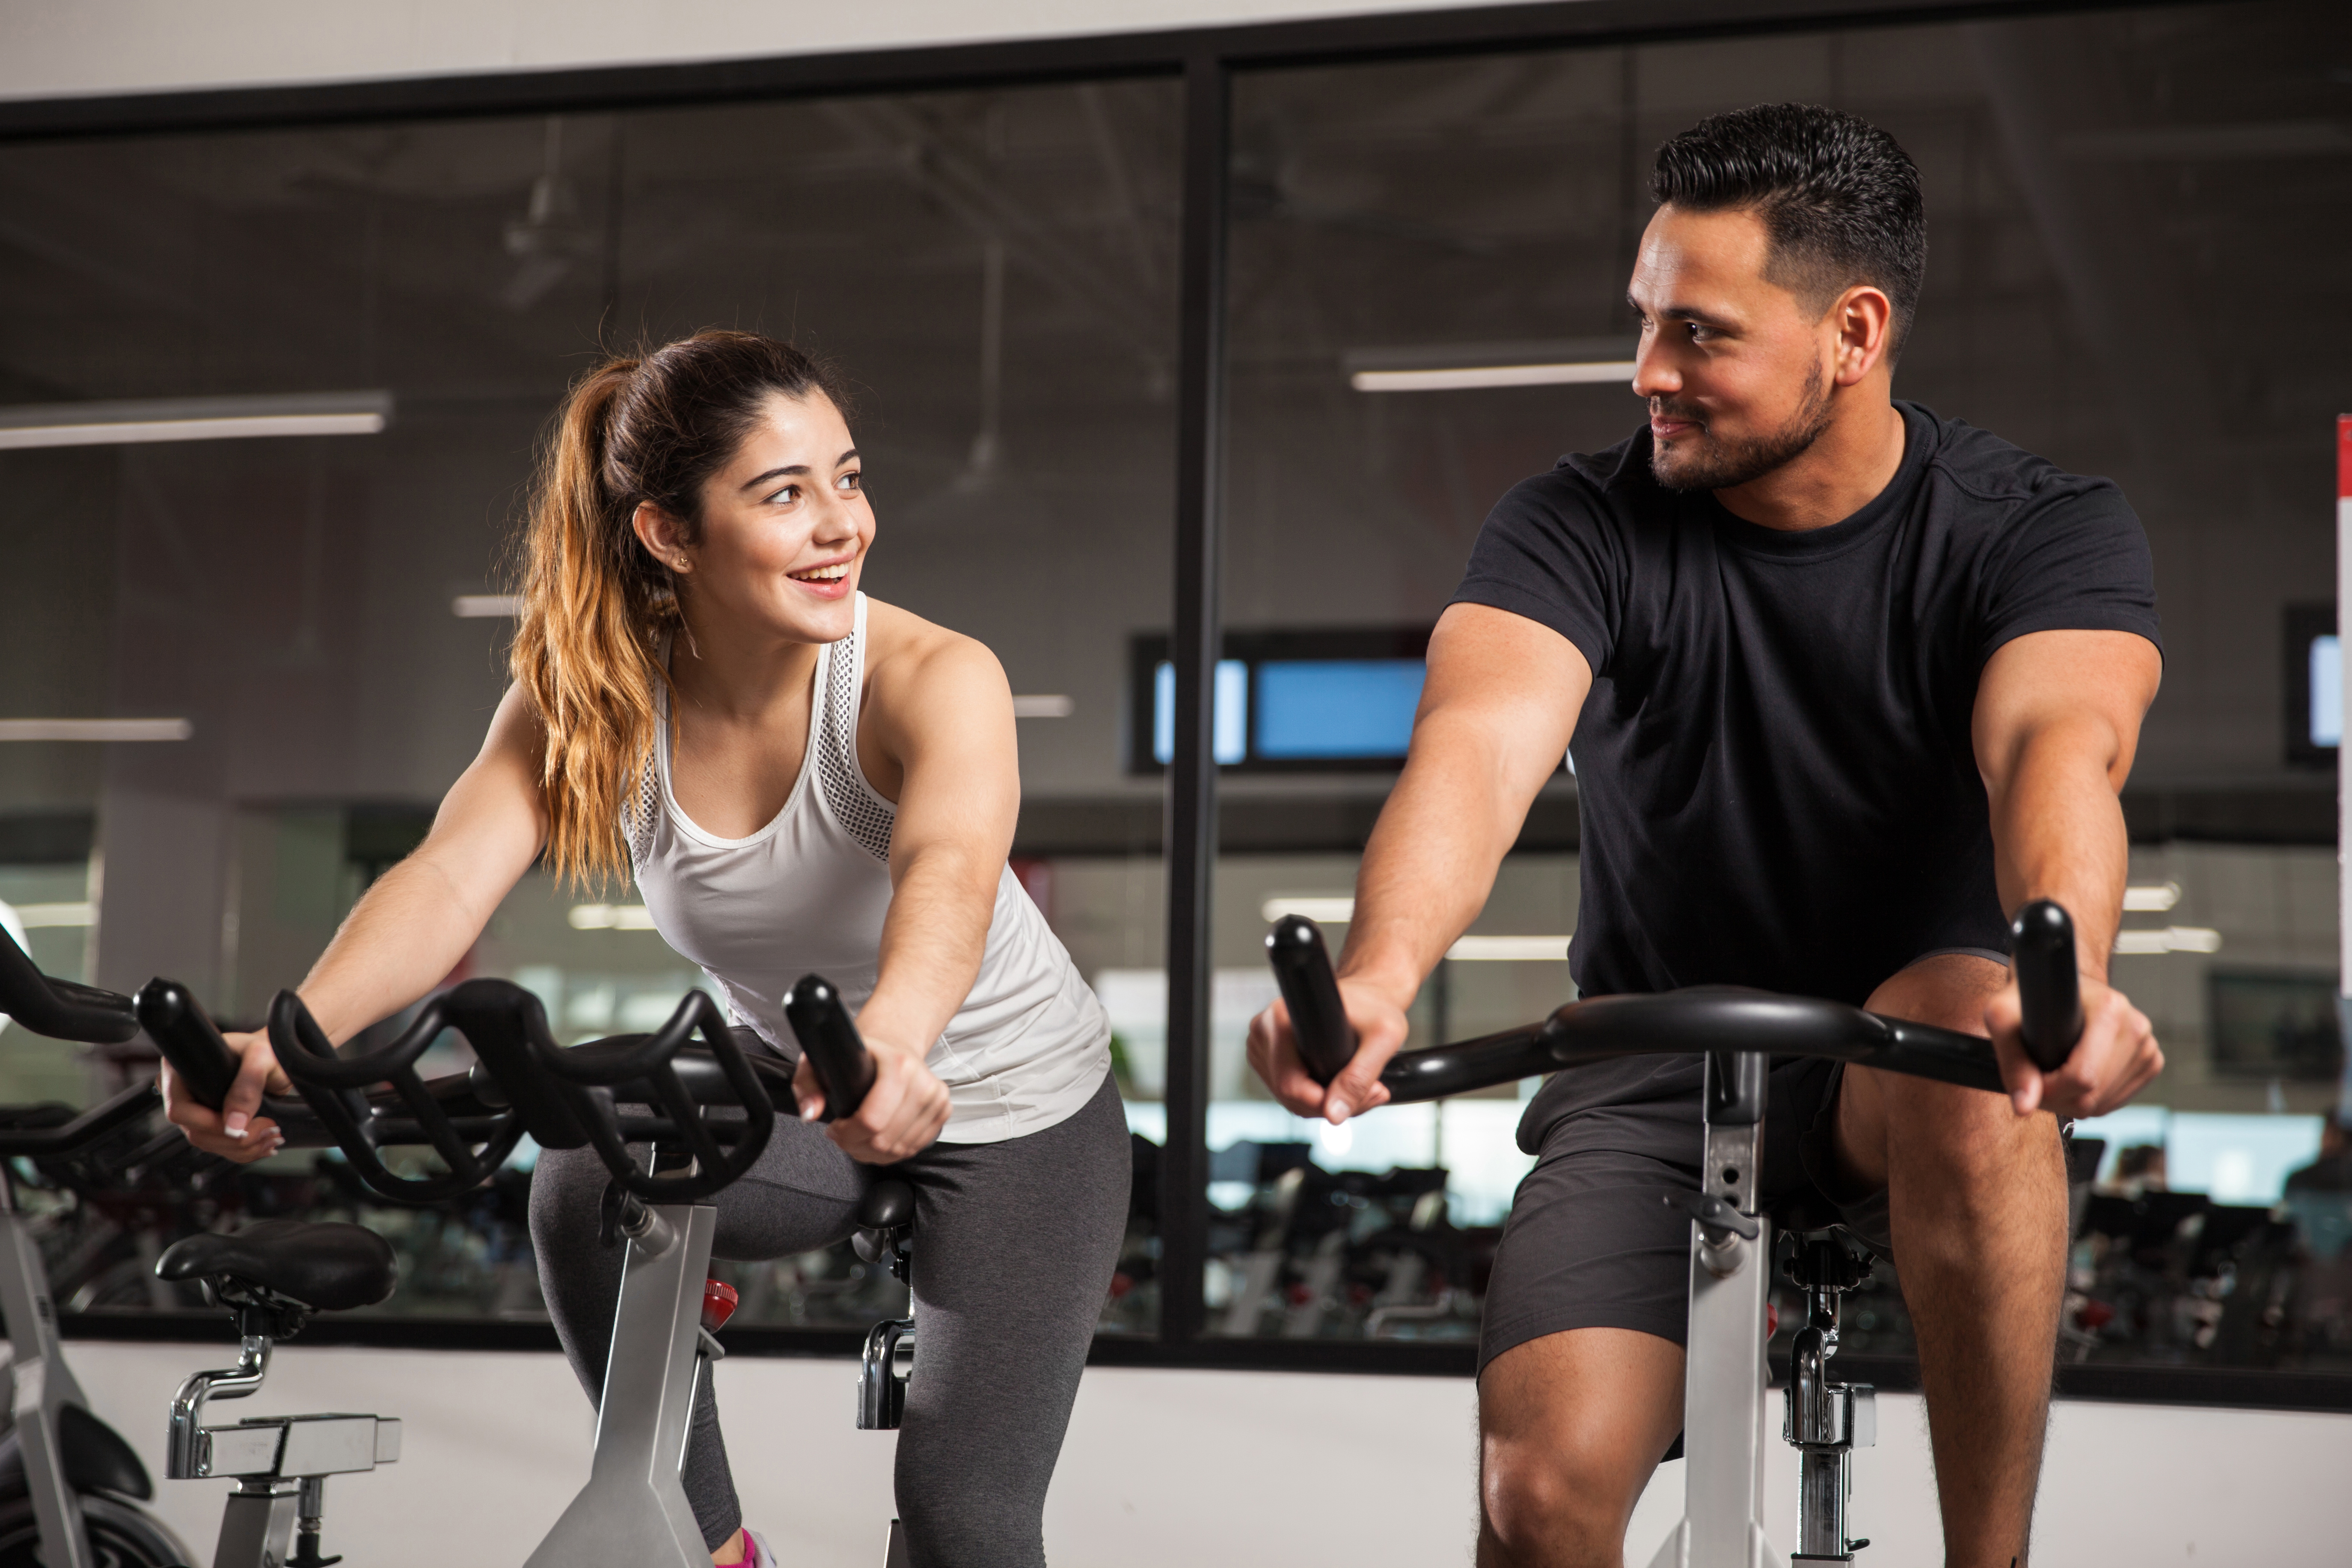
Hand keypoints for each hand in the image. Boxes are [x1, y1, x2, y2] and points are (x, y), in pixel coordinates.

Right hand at [161, 1028, 291, 1163]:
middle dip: (234, 1140)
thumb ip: (248, 1084)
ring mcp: (196, 1111)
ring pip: (210, 1144)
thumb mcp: (261, 1056)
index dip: (209, 1124)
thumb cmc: (265, 1048)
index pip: (180, 1110)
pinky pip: (221, 1147)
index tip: (243, 1124)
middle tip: (269, 1130)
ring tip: (273, 1137)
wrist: (275, 1057)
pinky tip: (265, 1144)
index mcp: (181, 1070)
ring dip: (243, 1148)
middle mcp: (183, 1093)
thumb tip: (233, 1126)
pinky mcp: (211, 1123)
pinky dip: (245, 1151)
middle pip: (196, 1133)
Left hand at [792, 1043, 950, 1163]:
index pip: (872, 1121)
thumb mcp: (822, 1061)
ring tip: (858, 1137)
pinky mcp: (943, 1110)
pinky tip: (877, 1138)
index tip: (835, 1127)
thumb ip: (807, 1085)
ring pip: (899, 1149)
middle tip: (844, 1134)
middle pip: (884, 1140)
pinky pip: (914, 1148)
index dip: (847, 1133)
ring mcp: (937, 1098)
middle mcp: (923, 1082)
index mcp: (899, 1065)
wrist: (895, 1042)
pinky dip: (892, 1152)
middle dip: (856, 1145)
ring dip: (873, 1152)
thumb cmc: (860, 1054)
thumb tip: (812, 1113)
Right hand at [1246, 979, 1408, 1124]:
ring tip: (1357, 1084)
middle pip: (1287, 1094)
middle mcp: (1265, 1031)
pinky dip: (1314, 1096)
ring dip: (1324, 1102)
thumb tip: (1334, 1115)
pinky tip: (1337, 1081)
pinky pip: (1287, 1092)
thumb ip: (1359, 1078)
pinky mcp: (1267, 1056)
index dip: (1324, 1101)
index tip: (1359, 1096)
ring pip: (1287, 1098)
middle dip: (1331, 1104)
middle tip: (1371, 1091)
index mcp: (1281, 1019)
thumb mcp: (1382, 1039)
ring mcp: (1262, 1045)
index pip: (1289, 1083)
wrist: (1368, 996)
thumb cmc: (1376, 1007)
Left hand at [1984, 973, 2161, 1119]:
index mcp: (2110, 1009)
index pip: (2083, 1077)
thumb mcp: (2003, 1016)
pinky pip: (2116, 1102)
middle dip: (2057, 1099)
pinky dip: (2090, 1100)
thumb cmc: (2030, 996)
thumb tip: (2025, 1107)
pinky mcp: (2149, 1062)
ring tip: (2052, 1075)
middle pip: (2093, 1096)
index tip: (2030, 1079)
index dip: (2049, 1090)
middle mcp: (2136, 1028)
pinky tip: (2074, 1079)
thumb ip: (2012, 1062)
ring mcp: (2147, 1047)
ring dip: (2071, 1101)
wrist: (2058, 985)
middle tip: (2036, 1080)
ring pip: (2104, 1105)